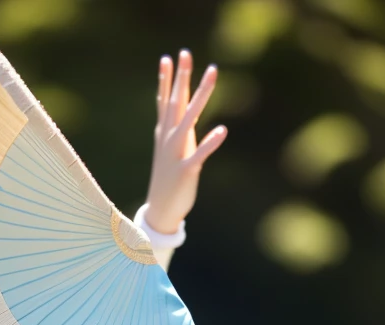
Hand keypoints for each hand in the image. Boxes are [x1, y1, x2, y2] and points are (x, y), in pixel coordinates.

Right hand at [144, 50, 227, 233]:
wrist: (161, 210)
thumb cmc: (169, 178)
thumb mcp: (171, 150)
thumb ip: (177, 129)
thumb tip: (182, 113)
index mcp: (166, 134)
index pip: (166, 102)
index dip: (168, 80)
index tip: (168, 57)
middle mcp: (169, 140)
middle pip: (176, 103)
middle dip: (182, 78)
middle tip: (186, 53)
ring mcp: (177, 154)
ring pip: (189, 120)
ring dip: (200, 97)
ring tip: (211, 75)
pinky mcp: (187, 171)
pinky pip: (200, 155)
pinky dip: (210, 143)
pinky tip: (222, 130)